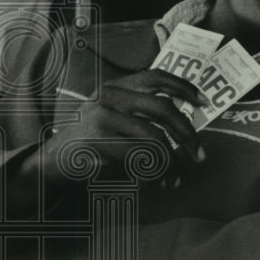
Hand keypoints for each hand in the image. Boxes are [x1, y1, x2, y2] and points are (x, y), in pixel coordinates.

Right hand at [39, 69, 208, 180]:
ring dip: (172, 163)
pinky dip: (155, 173)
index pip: (155, 77)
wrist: (54, 162)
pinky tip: (157, 182)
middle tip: (200, 155)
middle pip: (163, 108)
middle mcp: (107, 96)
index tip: (204, 103)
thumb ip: (140, 113)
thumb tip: (186, 121)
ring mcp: (101, 117)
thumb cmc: (91, 143)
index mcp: (114, 86)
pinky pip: (140, 157)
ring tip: (175, 178)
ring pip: (155, 137)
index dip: (183, 87)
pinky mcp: (98, 141)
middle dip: (188, 133)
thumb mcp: (113, 118)